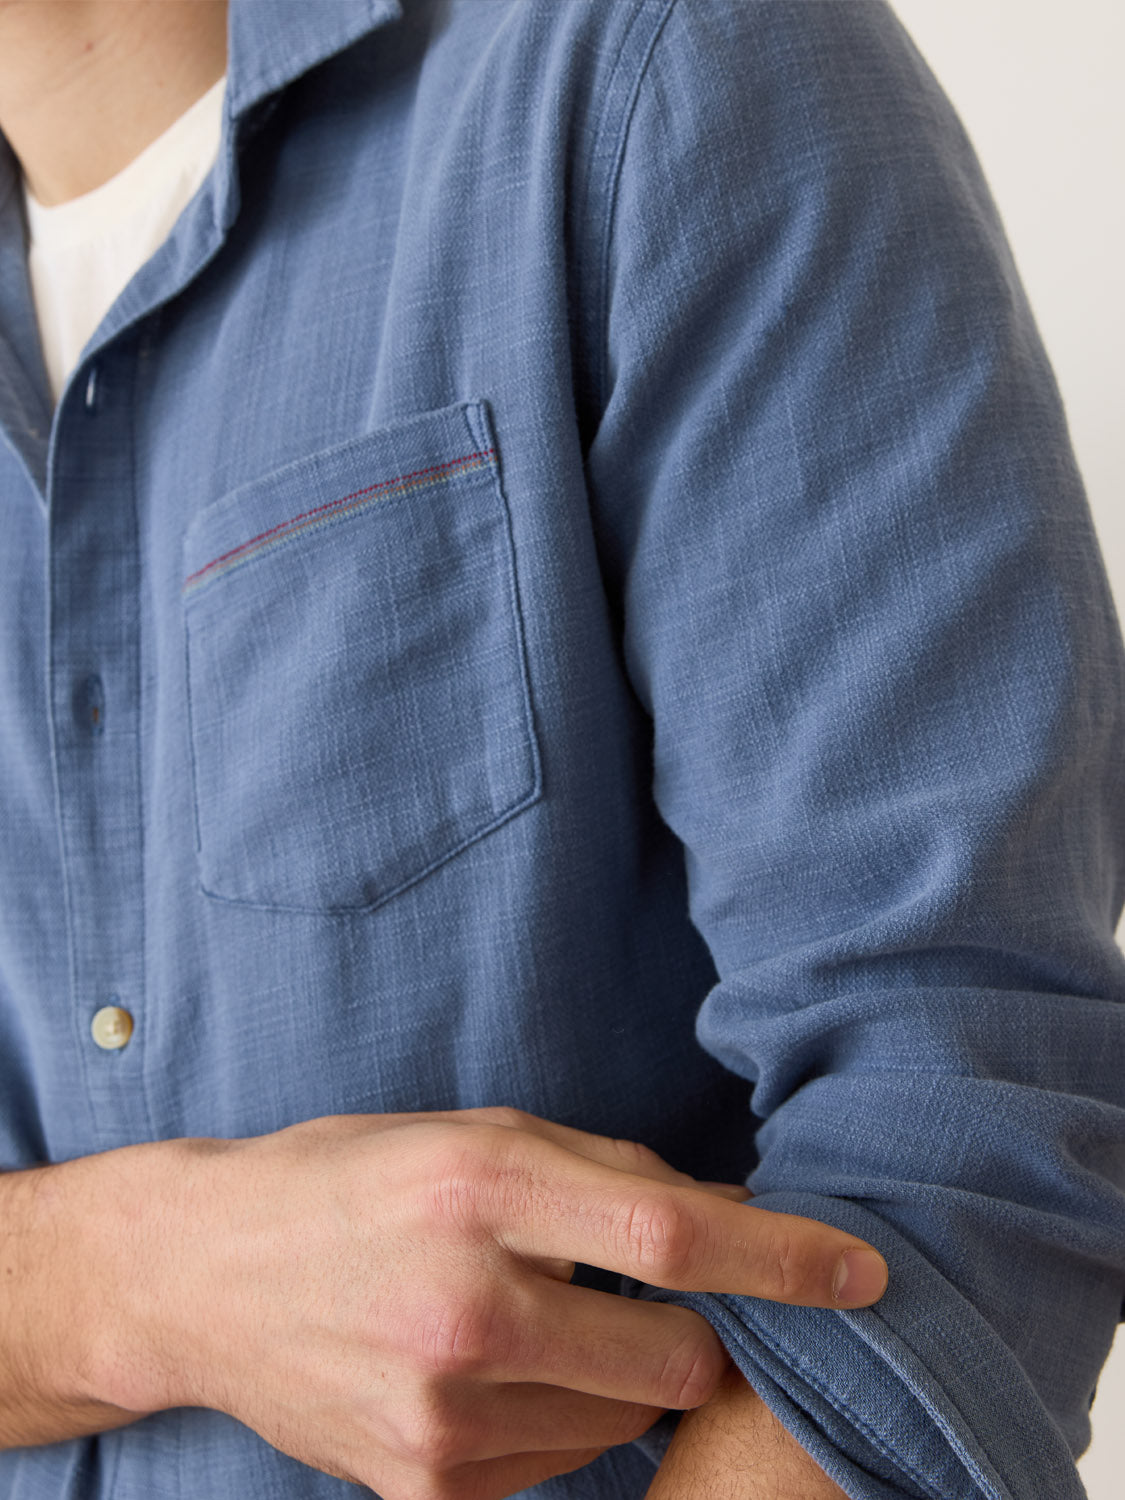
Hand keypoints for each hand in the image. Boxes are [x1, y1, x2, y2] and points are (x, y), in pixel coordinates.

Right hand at [86, 1109, 886, 1499]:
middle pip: (677, 1357)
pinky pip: (565, 1465)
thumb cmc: (356, 1179)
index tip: (865, 1272)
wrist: (209, 1276)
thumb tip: (732, 1221)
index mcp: (480, 1188)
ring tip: (547, 1322)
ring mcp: (445, 1417)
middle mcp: (467, 1308)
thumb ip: (605, 1172)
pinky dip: (565, 1418)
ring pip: (630, 1419)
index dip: (784, 1258)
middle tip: (660, 1298)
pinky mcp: (428, 1491)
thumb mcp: (476, 1132)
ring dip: (626, 1374)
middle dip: (702, 1334)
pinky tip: (499, 1370)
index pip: (673, 1233)